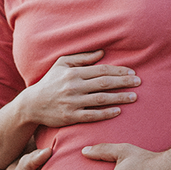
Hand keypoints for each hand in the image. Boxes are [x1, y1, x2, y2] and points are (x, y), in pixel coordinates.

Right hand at [18, 50, 139, 127]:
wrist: (32, 104)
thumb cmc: (49, 82)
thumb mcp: (61, 64)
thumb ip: (82, 58)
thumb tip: (102, 52)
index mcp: (73, 73)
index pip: (101, 70)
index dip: (118, 70)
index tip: (132, 72)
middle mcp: (73, 87)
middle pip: (104, 83)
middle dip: (123, 82)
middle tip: (138, 82)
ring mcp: (72, 102)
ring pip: (100, 99)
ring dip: (119, 97)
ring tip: (134, 96)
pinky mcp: (71, 117)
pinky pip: (92, 115)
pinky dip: (106, 113)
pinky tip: (118, 111)